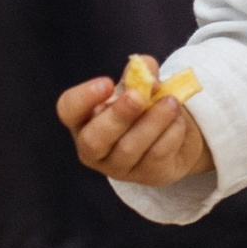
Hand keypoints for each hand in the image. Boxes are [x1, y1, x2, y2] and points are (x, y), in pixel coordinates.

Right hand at [58, 65, 213, 187]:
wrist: (175, 136)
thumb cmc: (145, 108)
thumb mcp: (140, 86)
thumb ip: (141, 74)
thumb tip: (146, 72)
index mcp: (83, 119)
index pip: (69, 110)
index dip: (84, 98)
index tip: (107, 83)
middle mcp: (93, 148)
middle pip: (94, 139)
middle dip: (118, 116)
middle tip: (139, 96)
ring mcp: (119, 167)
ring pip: (130, 147)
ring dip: (153, 121)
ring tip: (171, 102)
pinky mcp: (148, 176)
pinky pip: (157, 154)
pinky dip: (171, 132)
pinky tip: (178, 119)